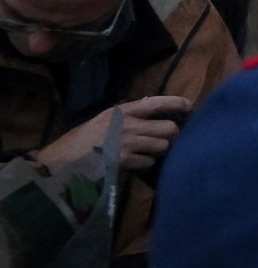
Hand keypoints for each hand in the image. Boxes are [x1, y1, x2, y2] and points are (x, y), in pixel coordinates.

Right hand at [47, 94, 187, 178]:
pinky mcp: (124, 161)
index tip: (189, 105)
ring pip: (162, 146)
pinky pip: (148, 162)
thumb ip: (124, 119)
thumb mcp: (100, 122)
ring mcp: (127, 143)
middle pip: (169, 128)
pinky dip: (144, 164)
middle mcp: (127, 124)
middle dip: (170, 135)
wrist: (59, 163)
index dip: (176, 103)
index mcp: (119, 112)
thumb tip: (150, 118)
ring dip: (157, 151)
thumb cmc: (78, 143)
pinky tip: (132, 165)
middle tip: (164, 139)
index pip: (155, 103)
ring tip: (144, 153)